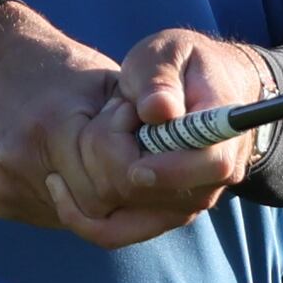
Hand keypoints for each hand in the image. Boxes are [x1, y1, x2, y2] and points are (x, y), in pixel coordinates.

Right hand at [0, 2, 143, 240]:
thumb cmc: (61, 68)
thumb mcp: (109, 83)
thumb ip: (143, 124)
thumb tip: (187, 162)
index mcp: (53, 126)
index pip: (118, 180)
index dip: (145, 174)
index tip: (150, 156)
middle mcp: (22, 161)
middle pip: (99, 210)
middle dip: (127, 193)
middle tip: (139, 167)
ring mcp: (5, 186)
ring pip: (79, 218)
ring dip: (102, 201)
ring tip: (104, 165)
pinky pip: (54, 215)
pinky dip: (73, 200)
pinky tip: (72, 170)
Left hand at [100, 27, 281, 220]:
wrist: (202, 89)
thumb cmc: (183, 64)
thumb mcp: (168, 51)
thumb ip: (159, 77)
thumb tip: (160, 111)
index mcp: (225, 131)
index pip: (211, 163)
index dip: (172, 169)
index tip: (135, 164)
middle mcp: (214, 176)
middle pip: (169, 198)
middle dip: (122, 166)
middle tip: (103, 120)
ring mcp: (189, 200)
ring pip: (136, 217)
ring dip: (100, 180)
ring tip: (91, 134)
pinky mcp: (161, 213)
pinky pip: (118, 231)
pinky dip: (83, 217)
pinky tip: (56, 188)